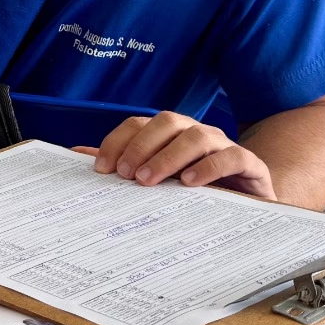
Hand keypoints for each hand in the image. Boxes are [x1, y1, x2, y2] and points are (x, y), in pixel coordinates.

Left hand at [87, 112, 275, 200]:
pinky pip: (231, 156)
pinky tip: (190, 183)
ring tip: (149, 181)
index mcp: (172, 133)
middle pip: (168, 122)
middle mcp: (196, 132)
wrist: (249, 203)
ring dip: (169, 156)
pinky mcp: (248, 164)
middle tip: (126, 175)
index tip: (103, 169)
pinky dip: (209, 167)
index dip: (120, 141)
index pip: (141, 123)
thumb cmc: (197, 188)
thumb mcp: (158, 178)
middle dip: (142, 146)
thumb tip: (75, 153)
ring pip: (197, 136)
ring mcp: (223, 145)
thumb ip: (121, 164)